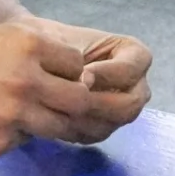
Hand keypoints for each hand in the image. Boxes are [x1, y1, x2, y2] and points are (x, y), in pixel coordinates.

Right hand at [0, 21, 136, 157]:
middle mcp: (27, 77)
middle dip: (70, 107)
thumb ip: (20, 59)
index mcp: (25, 43)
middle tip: (49, 109)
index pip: (77, 65)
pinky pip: (17, 144)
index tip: (53, 81)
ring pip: (57, 128)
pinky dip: (5, 139)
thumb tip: (50, 81)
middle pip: (79, 101)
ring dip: (44, 126)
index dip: (68, 75)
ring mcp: (13, 114)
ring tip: (14, 119)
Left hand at [18, 16, 150, 141]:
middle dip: (96, 103)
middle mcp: (137, 85)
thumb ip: (78, 59)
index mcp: (136, 56)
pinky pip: (96, 134)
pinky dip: (76, 129)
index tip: (80, 74)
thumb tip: (85, 83)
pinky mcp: (104, 124)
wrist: (38, 57)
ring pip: (112, 123)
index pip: (130, 71)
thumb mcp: (67, 42)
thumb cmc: (55, 41)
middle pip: (129, 104)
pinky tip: (55, 117)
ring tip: (58, 107)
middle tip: (68, 99)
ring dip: (84, 118)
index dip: (106, 75)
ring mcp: (123, 107)